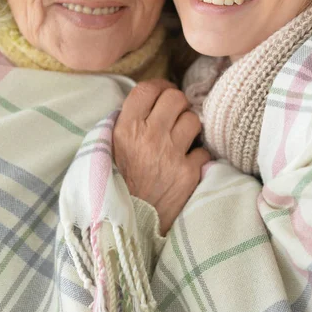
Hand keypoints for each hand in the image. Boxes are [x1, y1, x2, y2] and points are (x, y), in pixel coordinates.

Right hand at [113, 79, 209, 234]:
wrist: (126, 225)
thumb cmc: (114, 185)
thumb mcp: (108, 149)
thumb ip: (124, 123)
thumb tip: (146, 100)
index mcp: (126, 129)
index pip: (147, 89)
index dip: (158, 86)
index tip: (162, 93)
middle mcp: (150, 137)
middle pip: (175, 98)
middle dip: (177, 103)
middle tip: (174, 114)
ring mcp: (172, 155)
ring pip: (193, 119)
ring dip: (189, 126)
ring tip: (181, 138)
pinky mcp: (189, 173)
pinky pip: (203, 149)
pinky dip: (197, 155)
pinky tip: (186, 162)